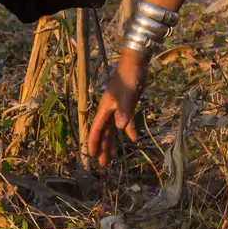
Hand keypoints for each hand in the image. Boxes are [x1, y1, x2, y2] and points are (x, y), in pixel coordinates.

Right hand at [85, 50, 149, 168]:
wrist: (136, 63)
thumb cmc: (128, 78)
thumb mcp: (126, 95)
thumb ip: (124, 112)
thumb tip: (119, 130)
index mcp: (105, 109)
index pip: (97, 129)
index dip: (94, 143)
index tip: (91, 156)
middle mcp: (109, 111)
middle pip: (104, 133)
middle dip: (103, 148)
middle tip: (103, 165)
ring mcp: (118, 109)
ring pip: (113, 130)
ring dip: (113, 143)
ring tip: (112, 158)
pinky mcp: (127, 106)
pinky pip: (126, 122)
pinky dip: (130, 130)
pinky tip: (135, 140)